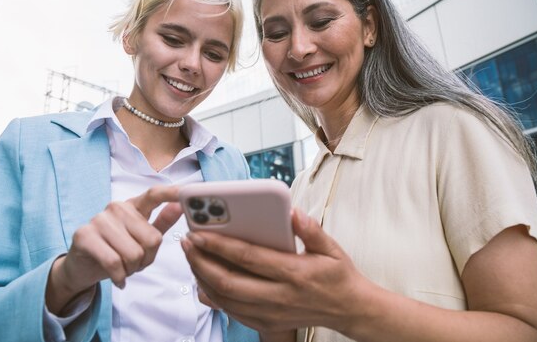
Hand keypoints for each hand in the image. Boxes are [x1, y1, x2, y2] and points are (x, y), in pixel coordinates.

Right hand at [46, 185, 181, 313]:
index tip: (187, 191)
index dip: (171, 193)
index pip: (154, 195)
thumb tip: (180, 206)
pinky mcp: (85, 235)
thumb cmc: (116, 251)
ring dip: (132, 269)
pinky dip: (119, 276)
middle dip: (147, 259)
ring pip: (134, 253)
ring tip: (123, 268)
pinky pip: (113, 262)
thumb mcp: (142, 238)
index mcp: (133, 206)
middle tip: (135, 263)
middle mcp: (117, 208)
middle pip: (151, 239)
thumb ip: (162, 222)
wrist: (82, 266)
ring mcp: (99, 219)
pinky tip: (118, 278)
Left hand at [182, 208, 371, 335]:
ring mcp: (270, 314)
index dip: (219, 245)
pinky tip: (203, 277)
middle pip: (228, 281)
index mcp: (294, 273)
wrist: (349, 310)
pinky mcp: (265, 324)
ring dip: (202, 277)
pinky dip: (212, 295)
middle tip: (186, 242)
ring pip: (225, 298)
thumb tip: (292, 212)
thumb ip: (311, 230)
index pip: (248, 258)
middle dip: (201, 261)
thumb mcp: (332, 248)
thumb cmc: (337, 275)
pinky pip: (230, 311)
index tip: (199, 231)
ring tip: (191, 256)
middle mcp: (279, 297)